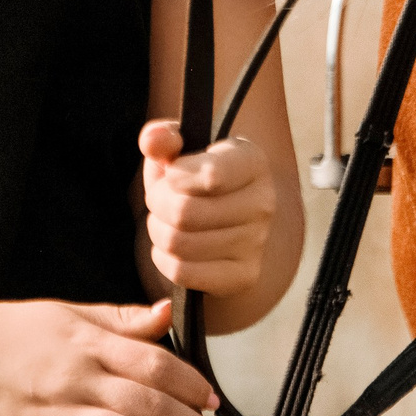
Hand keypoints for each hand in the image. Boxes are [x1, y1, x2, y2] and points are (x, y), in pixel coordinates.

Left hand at [139, 121, 278, 297]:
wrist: (230, 219)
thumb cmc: (197, 177)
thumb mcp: (180, 149)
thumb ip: (162, 138)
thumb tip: (153, 141)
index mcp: (251, 161)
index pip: (211, 176)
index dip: (176, 175)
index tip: (172, 173)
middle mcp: (263, 202)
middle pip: (184, 213)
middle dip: (157, 203)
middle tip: (159, 199)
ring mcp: (257, 242)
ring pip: (179, 244)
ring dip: (158, 231)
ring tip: (165, 221)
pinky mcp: (245, 276)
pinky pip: (183, 272)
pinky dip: (164, 259)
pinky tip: (172, 248)